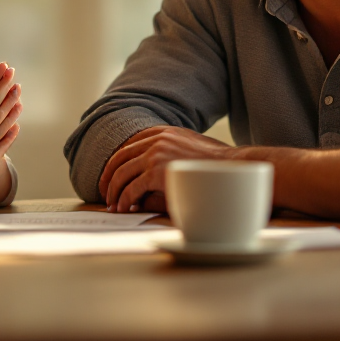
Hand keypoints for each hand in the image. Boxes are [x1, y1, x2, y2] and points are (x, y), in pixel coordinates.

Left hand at [98, 126, 232, 212]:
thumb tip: (150, 173)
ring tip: (113, 205)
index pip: (129, 144)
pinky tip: (124, 208)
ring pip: (121, 174)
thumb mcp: (189, 149)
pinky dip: (124, 200)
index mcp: (163, 132)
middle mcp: (156, 139)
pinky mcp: (156, 172)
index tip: (112, 174)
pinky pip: (131, 189)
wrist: (234, 168)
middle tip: (105, 192)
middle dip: (108, 176)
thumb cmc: (217, 165)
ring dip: (114, 191)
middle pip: (119, 157)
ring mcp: (155, 154)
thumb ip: (169, 154)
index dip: (117, 161)